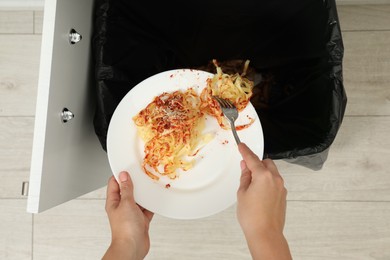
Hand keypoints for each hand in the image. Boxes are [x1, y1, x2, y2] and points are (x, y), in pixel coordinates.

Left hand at [103, 171, 153, 259]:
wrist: (133, 246)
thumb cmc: (125, 229)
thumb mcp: (126, 203)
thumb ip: (126, 189)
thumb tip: (124, 175)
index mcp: (113, 201)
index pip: (114, 183)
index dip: (120, 174)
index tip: (128, 167)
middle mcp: (122, 207)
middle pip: (128, 190)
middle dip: (135, 183)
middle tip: (142, 175)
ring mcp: (131, 213)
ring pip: (138, 199)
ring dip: (144, 193)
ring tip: (150, 185)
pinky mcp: (140, 220)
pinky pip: (146, 208)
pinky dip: (151, 204)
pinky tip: (155, 199)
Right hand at [237, 143, 290, 259]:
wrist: (265, 234)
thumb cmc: (252, 217)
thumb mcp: (242, 193)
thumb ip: (245, 177)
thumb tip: (245, 167)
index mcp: (263, 176)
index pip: (252, 158)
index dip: (245, 151)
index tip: (241, 145)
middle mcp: (275, 179)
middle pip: (265, 163)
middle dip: (256, 163)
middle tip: (245, 169)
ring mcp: (281, 187)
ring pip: (271, 172)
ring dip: (262, 172)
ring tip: (250, 184)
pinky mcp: (283, 196)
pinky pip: (274, 182)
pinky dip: (267, 182)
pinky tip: (258, 192)